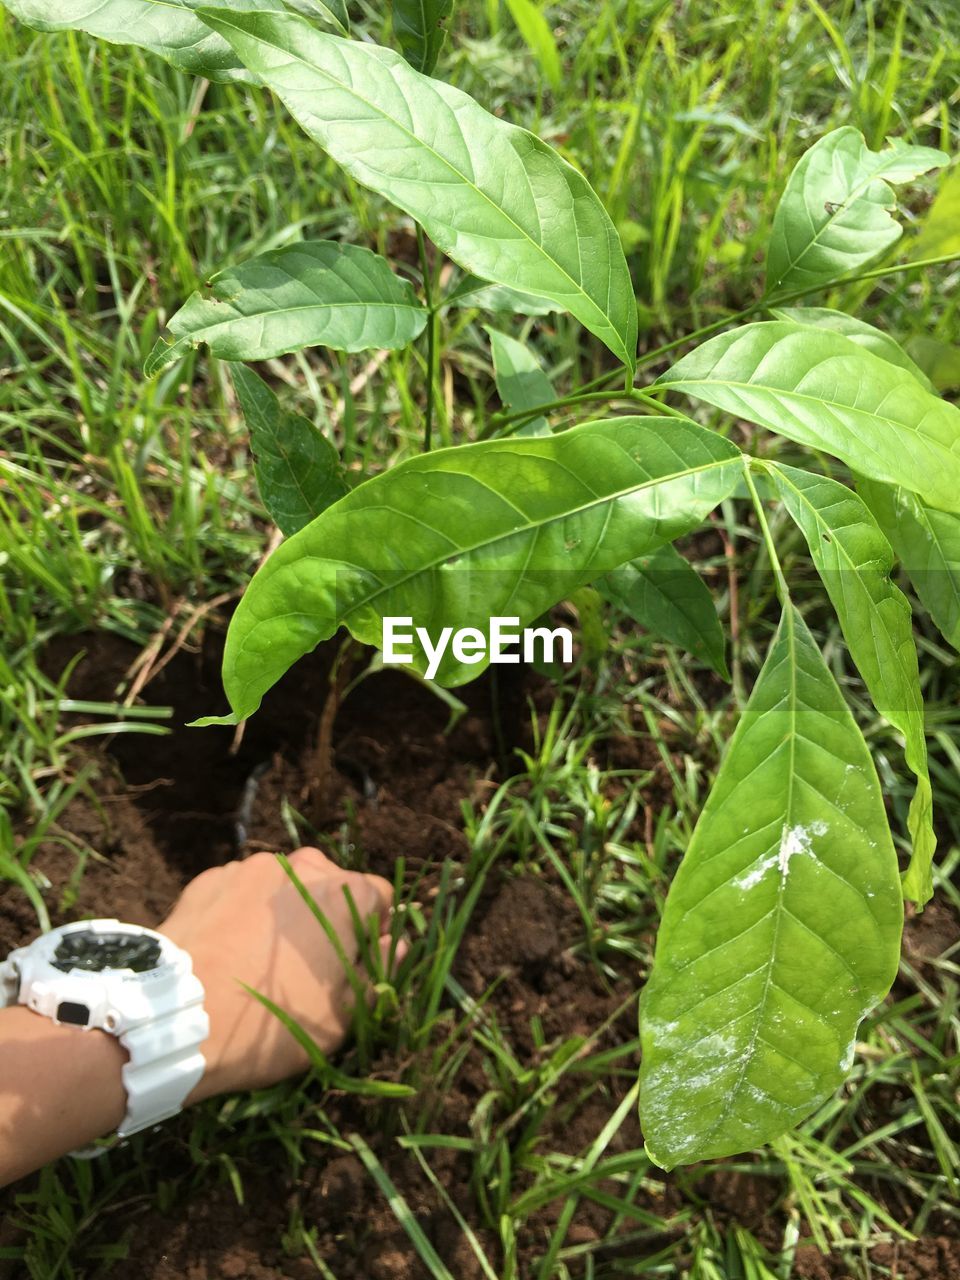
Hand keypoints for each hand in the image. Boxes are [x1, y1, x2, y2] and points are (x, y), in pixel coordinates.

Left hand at [159, 848, 396, 1101]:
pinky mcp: (210, 878)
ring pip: (283, 887)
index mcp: (345, 893)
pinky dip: (242, 913)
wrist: (177, 1018)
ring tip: (261, 960)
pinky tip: (228, 951)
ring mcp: (252, 868)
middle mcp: (303, 867)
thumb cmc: (273, 1021)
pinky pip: (240, 892)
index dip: (374, 932)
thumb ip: (377, 972)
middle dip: (328, 917)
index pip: (381, 897)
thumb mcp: (341, 1015)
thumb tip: (397, 946)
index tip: (356, 965)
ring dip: (284, 913)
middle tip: (309, 966)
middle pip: (331, 885)